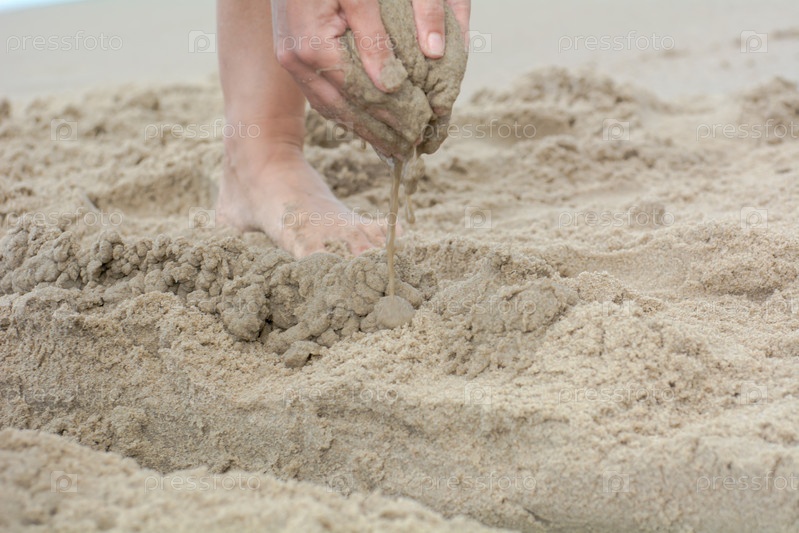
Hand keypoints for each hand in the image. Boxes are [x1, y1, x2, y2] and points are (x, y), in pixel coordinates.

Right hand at [272, 0, 469, 149]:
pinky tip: (361, 119)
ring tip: (387, 146)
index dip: (391, 117)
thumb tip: (393, 87)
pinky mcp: (291, 52)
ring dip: (359, 126)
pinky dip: (343, 109)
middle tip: (405, 153)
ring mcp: (290, 59)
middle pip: (343, 109)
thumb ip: (376, 40)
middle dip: (376, 132)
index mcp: (313, 48)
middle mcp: (296, 60)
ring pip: (328, 105)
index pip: (361, 96)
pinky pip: (319, 92)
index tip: (416, 135)